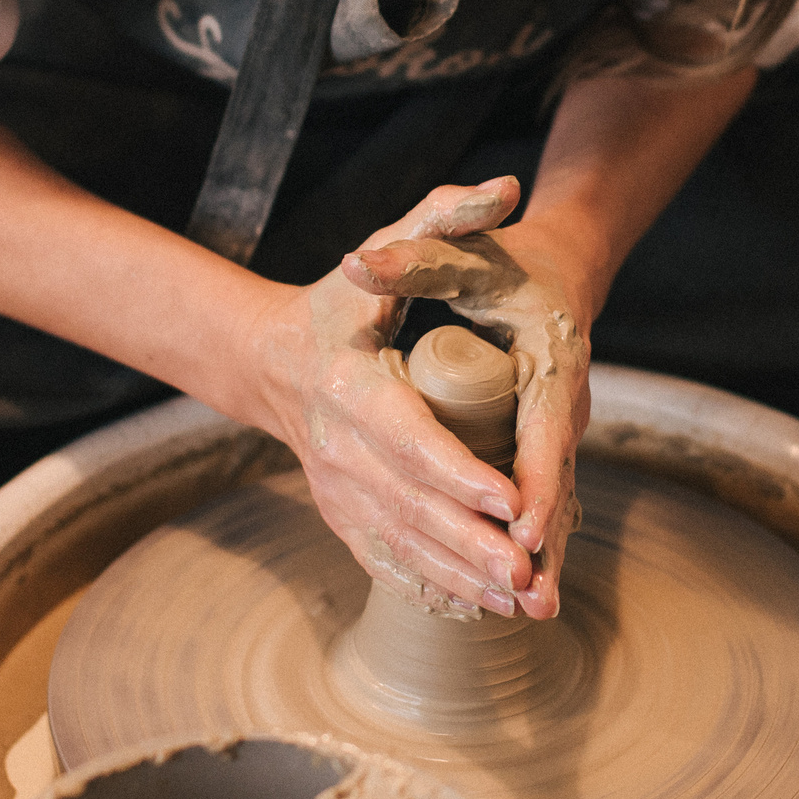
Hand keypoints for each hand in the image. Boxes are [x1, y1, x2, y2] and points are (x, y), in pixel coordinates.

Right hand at [246, 177, 587, 619]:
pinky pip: (390, 562)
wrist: (268, 360)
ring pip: (406, 545)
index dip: (460, 473)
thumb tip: (504, 186)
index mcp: (350, 388)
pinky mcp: (344, 518)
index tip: (510, 500)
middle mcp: (339, 449)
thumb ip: (442, 215)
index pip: (410, 439)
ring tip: (522, 600)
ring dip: (463, 578)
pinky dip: (435, 589)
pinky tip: (482, 611)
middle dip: (473, 544)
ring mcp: (338, 491)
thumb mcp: (383, 250)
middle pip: (414, 507)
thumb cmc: (341, 302)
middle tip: (529, 570)